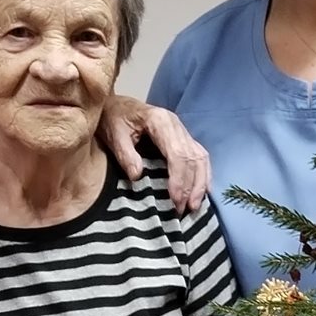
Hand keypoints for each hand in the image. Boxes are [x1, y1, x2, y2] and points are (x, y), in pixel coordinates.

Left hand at [100, 96, 210, 210]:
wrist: (114, 105)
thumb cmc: (113, 118)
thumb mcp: (113, 134)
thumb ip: (125, 154)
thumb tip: (138, 176)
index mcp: (160, 121)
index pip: (177, 153)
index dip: (179, 179)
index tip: (175, 200)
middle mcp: (176, 124)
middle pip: (192, 158)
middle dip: (190, 186)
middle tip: (184, 210)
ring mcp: (181, 130)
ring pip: (200, 158)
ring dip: (199, 183)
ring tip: (194, 206)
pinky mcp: (183, 137)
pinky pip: (199, 156)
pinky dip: (202, 175)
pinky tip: (202, 192)